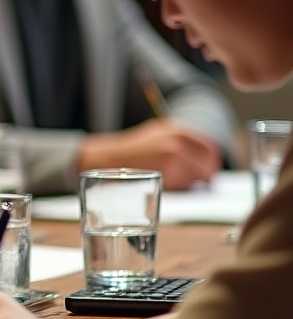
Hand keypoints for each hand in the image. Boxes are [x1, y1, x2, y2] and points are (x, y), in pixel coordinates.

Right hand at [77, 118, 220, 189]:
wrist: (108, 157)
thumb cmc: (133, 149)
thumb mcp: (158, 134)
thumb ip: (181, 141)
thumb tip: (204, 158)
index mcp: (178, 130)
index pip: (210, 149)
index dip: (210, 162)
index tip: (207, 170)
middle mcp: (178, 142)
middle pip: (207, 166)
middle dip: (204, 176)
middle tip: (198, 183)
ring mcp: (172, 158)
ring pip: (197, 178)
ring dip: (192, 183)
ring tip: (176, 181)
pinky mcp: (166, 174)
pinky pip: (184, 186)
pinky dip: (180, 188)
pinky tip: (167, 184)